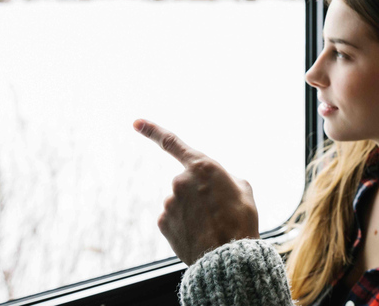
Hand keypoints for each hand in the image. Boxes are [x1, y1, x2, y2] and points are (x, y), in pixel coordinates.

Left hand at [133, 119, 258, 264]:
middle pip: (186, 182)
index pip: (172, 142)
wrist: (228, 256)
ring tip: (211, 226)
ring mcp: (168, 202)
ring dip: (192, 211)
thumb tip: (213, 184)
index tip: (135, 122)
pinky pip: (172, 218)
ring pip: (180, 202)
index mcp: (202, 166)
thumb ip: (223, 177)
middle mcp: (180, 180)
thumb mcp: (243, 189)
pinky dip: (183, 224)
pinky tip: (198, 234)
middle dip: (197, 193)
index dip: (152, 130)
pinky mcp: (162, 222)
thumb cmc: (241, 220)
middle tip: (217, 211)